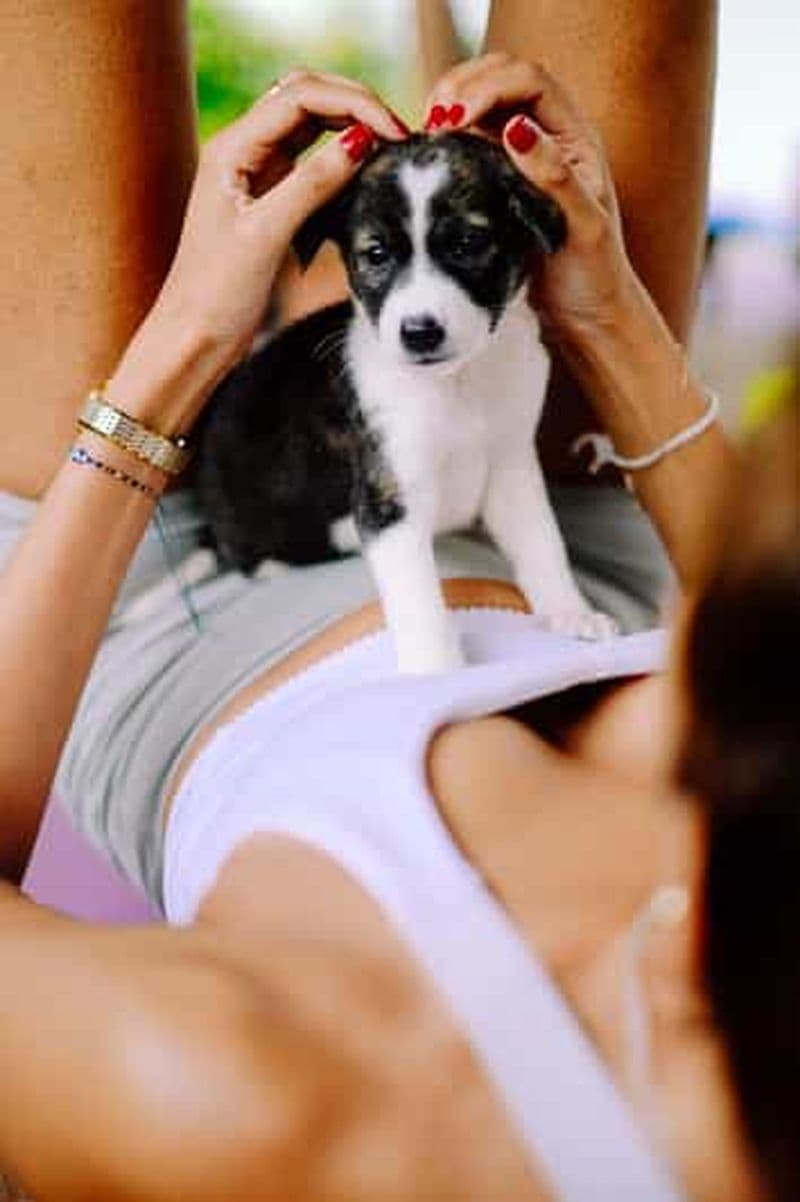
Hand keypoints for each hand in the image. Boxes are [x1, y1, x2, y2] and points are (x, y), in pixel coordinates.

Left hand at [110, 70, 407, 431]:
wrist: (195, 338)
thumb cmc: (217, 294)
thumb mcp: (266, 235)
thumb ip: (312, 183)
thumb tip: (362, 140)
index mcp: (232, 149)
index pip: (301, 95)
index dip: (353, 104)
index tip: (393, 133)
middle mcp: (242, 151)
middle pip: (307, 97)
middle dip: (355, 105)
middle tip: (398, 135)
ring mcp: (256, 174)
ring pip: (311, 126)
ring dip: (351, 128)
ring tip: (390, 149)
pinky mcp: (269, 200)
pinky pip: (311, 162)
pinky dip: (342, 159)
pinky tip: (365, 172)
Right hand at [424, 54, 638, 342]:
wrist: (587, 312)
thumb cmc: (592, 274)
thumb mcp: (580, 227)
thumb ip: (554, 177)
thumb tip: (516, 127)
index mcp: (575, 137)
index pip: (529, 80)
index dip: (488, 87)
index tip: (455, 118)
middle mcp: (550, 136)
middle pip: (501, 78)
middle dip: (463, 87)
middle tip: (432, 120)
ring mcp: (524, 155)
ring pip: (483, 104)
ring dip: (451, 107)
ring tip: (427, 134)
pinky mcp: (502, 178)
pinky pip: (472, 139)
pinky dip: (449, 137)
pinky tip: (429, 155)